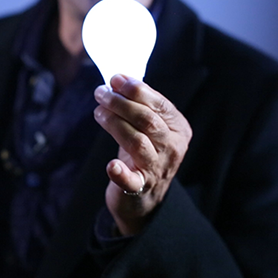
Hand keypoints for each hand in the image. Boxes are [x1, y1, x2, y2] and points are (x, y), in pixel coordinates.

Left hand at [93, 74, 191, 235]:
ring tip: (98, 112)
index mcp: (179, 129)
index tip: (114, 79)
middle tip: (101, 93)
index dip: (136, 90)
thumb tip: (118, 79)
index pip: (159, 104)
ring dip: (114, 123)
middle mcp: (173, 148)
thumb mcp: (149, 128)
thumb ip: (139, 105)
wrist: (145, 198)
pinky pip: (131, 180)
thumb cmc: (143, 154)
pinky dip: (120, 173)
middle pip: (147, 120)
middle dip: (121, 103)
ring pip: (137, 141)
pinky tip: (111, 165)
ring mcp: (157, 169)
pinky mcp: (140, 188)